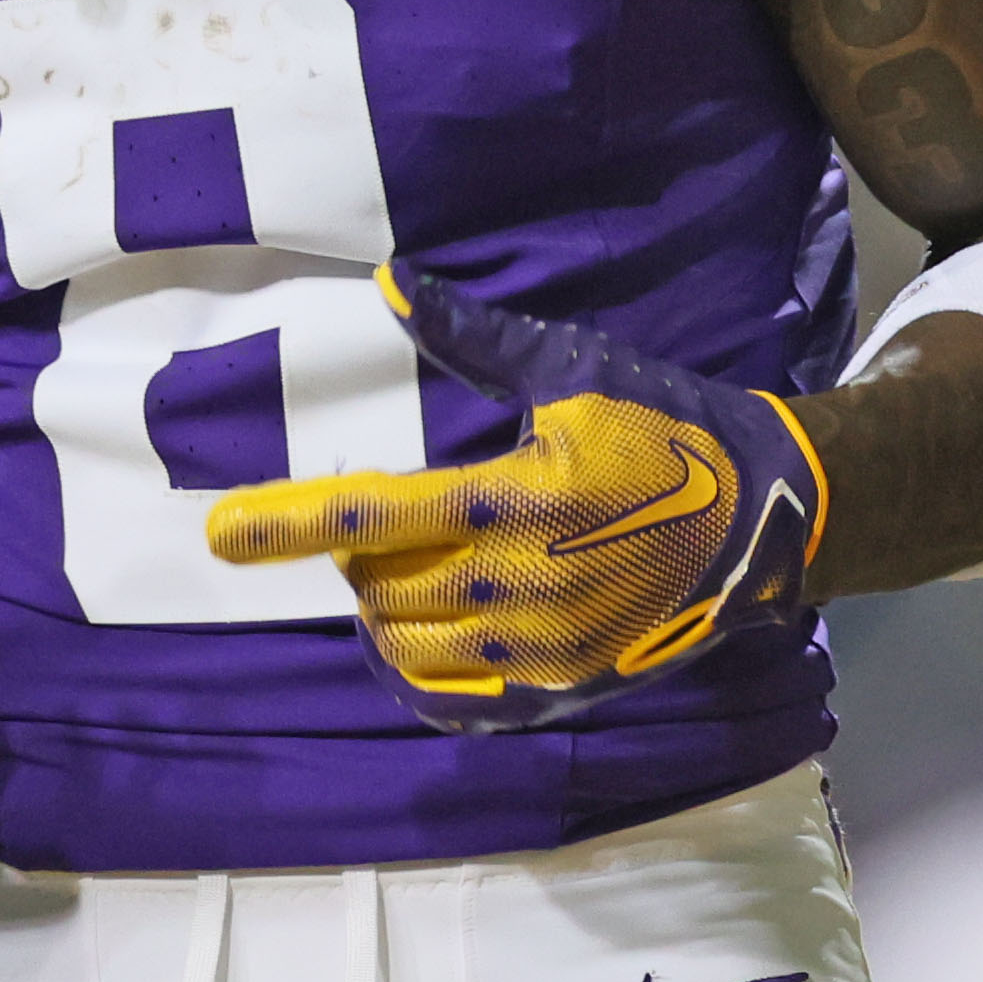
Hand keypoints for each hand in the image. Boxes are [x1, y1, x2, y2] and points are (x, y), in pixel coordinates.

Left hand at [205, 267, 828, 732]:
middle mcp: (520, 584)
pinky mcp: (561, 688)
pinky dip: (414, 667)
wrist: (762, 518)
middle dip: (357, 553)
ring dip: (382, 605)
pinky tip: (420, 627)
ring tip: (409, 565)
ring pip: (406, 642)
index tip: (220, 532)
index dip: (287, 524)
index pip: (373, 515)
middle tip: (380, 519)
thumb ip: (473, 336)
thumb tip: (393, 281)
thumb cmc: (663, 426)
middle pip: (379, 584)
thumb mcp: (572, 367)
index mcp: (514, 499)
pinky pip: (452, 699)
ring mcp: (541, 649)